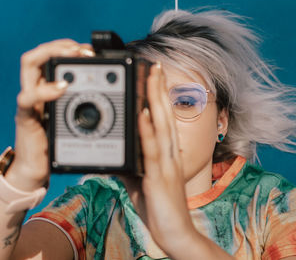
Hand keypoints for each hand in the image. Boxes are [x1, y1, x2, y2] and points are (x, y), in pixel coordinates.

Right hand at [6, 39, 93, 190]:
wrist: (38, 169)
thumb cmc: (61, 144)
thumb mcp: (79, 122)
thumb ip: (93, 110)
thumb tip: (125, 104)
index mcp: (50, 89)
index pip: (54, 57)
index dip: (71, 48)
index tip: (92, 50)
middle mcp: (37, 90)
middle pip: (40, 52)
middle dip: (62, 46)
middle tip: (84, 50)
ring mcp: (30, 101)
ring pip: (29, 65)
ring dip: (51, 54)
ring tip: (72, 56)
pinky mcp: (26, 117)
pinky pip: (27, 99)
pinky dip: (44, 91)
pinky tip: (61, 89)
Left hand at [138, 62, 196, 252]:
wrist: (176, 233)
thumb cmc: (162, 209)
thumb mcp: (142, 183)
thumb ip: (132, 167)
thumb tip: (116, 156)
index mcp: (167, 154)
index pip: (164, 120)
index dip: (159, 98)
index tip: (153, 78)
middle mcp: (170, 154)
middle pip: (165, 116)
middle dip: (159, 89)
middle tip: (153, 66)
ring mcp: (167, 164)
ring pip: (161, 126)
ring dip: (155, 100)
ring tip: (150, 78)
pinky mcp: (160, 177)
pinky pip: (152, 150)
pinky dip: (147, 130)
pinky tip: (142, 114)